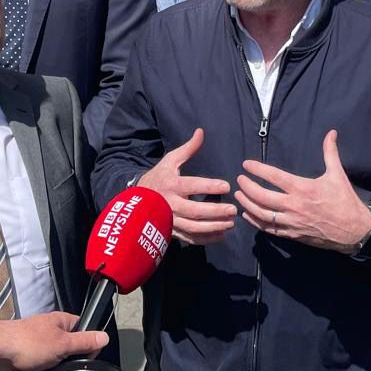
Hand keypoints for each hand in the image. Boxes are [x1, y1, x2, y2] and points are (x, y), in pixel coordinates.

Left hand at [0, 311, 108, 370]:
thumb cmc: (29, 343)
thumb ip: (84, 342)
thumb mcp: (63, 343)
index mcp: (60, 322)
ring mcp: (38, 349)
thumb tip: (105, 336)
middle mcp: (49, 333)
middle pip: (70, 348)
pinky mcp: (27, 363)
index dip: (90, 342)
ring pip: (56, 362)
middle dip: (72, 361)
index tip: (91, 358)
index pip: (83, 328)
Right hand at [139, 128, 236, 244]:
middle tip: (233, 209)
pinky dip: (206, 239)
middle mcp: (170, 204)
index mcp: (171, 185)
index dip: (209, 186)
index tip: (226, 186)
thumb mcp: (170, 161)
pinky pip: (191, 238)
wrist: (136, 201)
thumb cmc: (158, 178)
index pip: (192, 186)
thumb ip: (188, 149)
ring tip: (231, 223)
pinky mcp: (172, 232)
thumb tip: (201, 131)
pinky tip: (221, 235)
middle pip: (195, 211)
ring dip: (214, 227)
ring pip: (194, 227)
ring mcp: (171, 220)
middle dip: (215, 211)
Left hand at [235, 130, 370, 254]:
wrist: (354, 231)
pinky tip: (248, 215)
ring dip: (247, 204)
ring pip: (262, 214)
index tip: (246, 164)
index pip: (274, 177)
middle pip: (262, 196)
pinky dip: (255, 222)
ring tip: (238, 195)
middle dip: (247, 187)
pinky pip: (269, 229)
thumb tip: (331, 133)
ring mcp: (292, 222)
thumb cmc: (345, 201)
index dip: (258, 169)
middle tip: (239, 180)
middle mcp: (294, 206)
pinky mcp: (293, 235)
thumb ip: (330, 152)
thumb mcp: (338, 175)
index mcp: (303, 188)